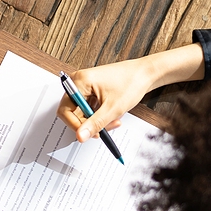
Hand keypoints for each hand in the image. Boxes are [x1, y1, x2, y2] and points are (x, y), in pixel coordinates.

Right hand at [56, 43, 204, 141]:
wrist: (145, 74)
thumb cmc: (131, 83)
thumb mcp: (113, 108)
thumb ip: (95, 123)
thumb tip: (79, 136)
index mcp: (80, 81)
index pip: (65, 109)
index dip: (75, 125)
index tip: (87, 134)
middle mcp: (79, 81)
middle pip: (73, 111)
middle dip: (89, 123)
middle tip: (104, 129)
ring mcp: (85, 85)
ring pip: (82, 112)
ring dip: (96, 120)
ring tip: (113, 120)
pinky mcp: (91, 89)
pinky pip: (89, 107)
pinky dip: (99, 115)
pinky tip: (112, 115)